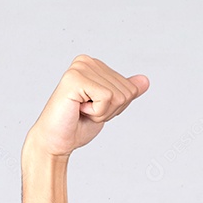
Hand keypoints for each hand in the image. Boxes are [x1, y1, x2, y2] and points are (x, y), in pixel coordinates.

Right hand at [25, 55, 148, 157]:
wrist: (57, 140)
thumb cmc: (79, 124)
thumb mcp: (110, 107)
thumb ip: (125, 91)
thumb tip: (145, 80)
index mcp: (95, 65)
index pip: (131, 88)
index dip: (117, 107)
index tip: (94, 108)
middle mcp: (87, 61)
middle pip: (127, 91)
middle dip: (110, 109)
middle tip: (87, 111)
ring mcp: (80, 68)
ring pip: (118, 96)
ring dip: (102, 112)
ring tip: (81, 110)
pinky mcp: (75, 78)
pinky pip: (107, 98)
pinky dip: (96, 112)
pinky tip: (78, 109)